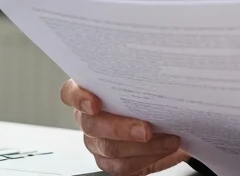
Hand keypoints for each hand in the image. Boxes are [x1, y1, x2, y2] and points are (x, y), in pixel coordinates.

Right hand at [59, 79, 188, 175]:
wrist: (167, 122)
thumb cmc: (151, 97)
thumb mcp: (147, 81)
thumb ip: (144, 77)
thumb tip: (162, 73)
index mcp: (90, 92)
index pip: (70, 93)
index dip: (78, 98)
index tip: (95, 103)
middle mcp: (88, 118)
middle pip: (92, 125)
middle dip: (121, 128)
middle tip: (147, 129)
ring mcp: (96, 141)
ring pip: (109, 148)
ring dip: (143, 146)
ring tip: (169, 140)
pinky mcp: (109, 161)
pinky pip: (121, 166)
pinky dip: (147, 158)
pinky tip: (164, 148)